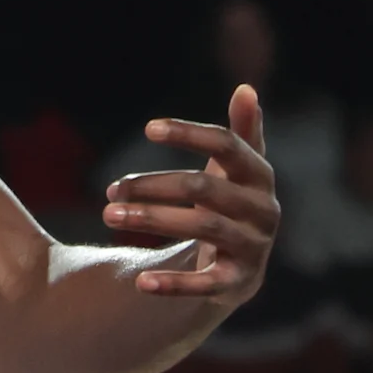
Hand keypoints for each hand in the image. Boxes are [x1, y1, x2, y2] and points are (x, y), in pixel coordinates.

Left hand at [102, 84, 282, 303]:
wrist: (243, 266)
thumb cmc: (230, 203)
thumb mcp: (235, 169)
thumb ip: (241, 131)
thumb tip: (246, 89)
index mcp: (259, 174)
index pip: (226, 145)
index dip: (188, 134)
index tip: (147, 130)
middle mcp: (263, 209)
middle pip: (203, 188)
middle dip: (153, 187)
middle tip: (111, 191)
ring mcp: (253, 247)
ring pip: (201, 228)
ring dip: (152, 220)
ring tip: (109, 216)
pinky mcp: (240, 283)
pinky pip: (206, 284)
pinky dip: (174, 283)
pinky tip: (141, 282)